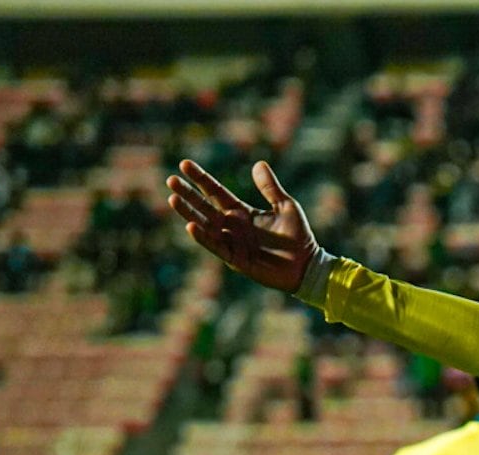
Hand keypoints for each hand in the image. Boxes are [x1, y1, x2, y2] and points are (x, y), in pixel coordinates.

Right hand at [167, 159, 318, 293]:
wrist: (307, 265)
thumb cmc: (298, 237)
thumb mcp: (286, 206)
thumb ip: (270, 188)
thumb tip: (258, 164)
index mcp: (242, 212)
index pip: (215, 192)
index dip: (201, 179)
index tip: (184, 164)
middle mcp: (232, 226)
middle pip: (204, 207)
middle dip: (188, 194)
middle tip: (170, 180)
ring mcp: (232, 243)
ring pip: (204, 226)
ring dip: (188, 213)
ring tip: (172, 198)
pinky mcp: (235, 259)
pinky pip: (216, 247)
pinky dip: (203, 237)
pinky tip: (191, 225)